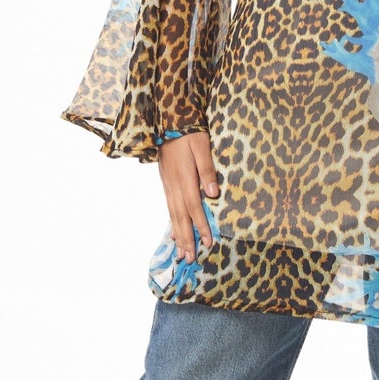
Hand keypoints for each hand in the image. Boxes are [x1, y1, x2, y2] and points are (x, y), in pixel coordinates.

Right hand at [158, 131, 220, 262]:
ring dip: (178, 234)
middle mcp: (174, 185)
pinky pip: (169, 207)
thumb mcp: (202, 146)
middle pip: (181, 217)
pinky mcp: (166, 182)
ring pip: (173, 214)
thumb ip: (207, 169)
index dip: (201, 226)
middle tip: (190, 258)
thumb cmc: (189, 133)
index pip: (194, 207)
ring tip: (181, 252)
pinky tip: (173, 232)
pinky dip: (172, 222)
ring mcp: (168, 185)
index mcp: (184, 178)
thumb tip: (212, 193)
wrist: (168, 121)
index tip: (209, 242)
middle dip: (186, 239)